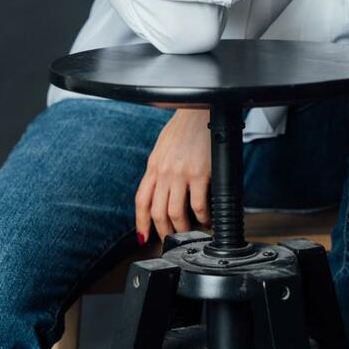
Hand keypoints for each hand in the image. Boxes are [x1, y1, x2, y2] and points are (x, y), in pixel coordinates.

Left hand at [134, 109, 211, 244]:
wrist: (199, 109)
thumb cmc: (184, 127)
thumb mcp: (164, 148)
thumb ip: (160, 168)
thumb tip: (161, 189)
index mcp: (153, 165)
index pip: (141, 201)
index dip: (140, 223)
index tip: (144, 237)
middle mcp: (164, 172)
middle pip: (157, 213)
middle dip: (164, 232)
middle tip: (172, 239)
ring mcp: (180, 174)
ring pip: (176, 213)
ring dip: (183, 229)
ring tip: (191, 232)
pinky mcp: (199, 174)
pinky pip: (199, 205)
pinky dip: (203, 218)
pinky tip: (208, 219)